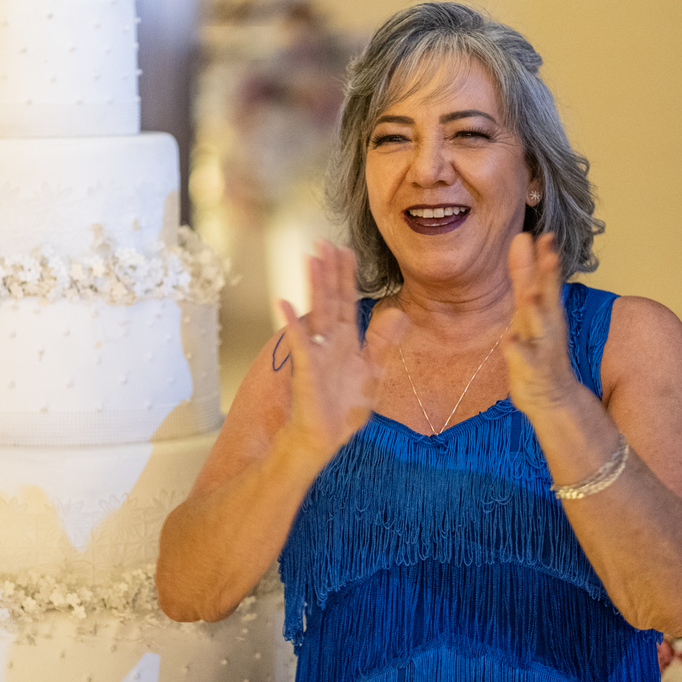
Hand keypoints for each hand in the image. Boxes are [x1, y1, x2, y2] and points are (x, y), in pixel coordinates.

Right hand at [278, 241, 407, 459]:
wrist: (322, 438)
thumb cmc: (342, 409)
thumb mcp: (371, 373)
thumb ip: (382, 342)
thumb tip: (398, 312)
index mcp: (347, 340)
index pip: (347, 300)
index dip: (346, 276)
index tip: (345, 250)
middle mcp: (330, 341)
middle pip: (330, 299)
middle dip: (329, 271)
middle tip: (324, 242)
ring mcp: (316, 353)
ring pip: (316, 312)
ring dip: (313, 286)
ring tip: (310, 260)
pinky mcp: (306, 369)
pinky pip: (299, 343)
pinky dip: (293, 324)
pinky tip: (283, 303)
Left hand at [504, 233, 582, 419]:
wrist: (552, 397)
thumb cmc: (539, 347)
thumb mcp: (530, 307)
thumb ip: (525, 274)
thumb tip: (521, 236)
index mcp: (546, 310)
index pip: (548, 279)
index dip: (547, 258)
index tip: (546, 235)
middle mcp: (548, 326)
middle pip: (549, 298)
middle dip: (549, 277)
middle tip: (550, 253)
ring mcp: (541, 349)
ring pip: (540, 328)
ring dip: (536, 311)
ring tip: (531, 294)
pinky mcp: (531, 371)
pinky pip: (523, 360)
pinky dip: (517, 350)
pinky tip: (508, 340)